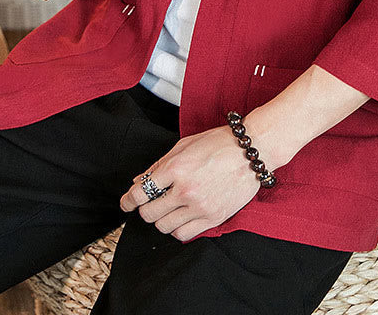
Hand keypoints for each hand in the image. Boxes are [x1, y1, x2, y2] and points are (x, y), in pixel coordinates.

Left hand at [119, 125, 261, 241]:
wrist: (252, 151)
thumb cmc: (219, 143)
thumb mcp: (184, 146)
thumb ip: (159, 165)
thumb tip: (138, 182)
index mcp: (176, 168)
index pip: (140, 193)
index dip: (127, 201)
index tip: (125, 203)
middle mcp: (186, 190)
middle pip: (149, 213)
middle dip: (145, 208)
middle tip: (151, 202)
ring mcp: (200, 206)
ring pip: (164, 226)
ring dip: (162, 218)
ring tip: (169, 208)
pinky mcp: (213, 218)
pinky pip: (184, 234)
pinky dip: (178, 228)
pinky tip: (182, 216)